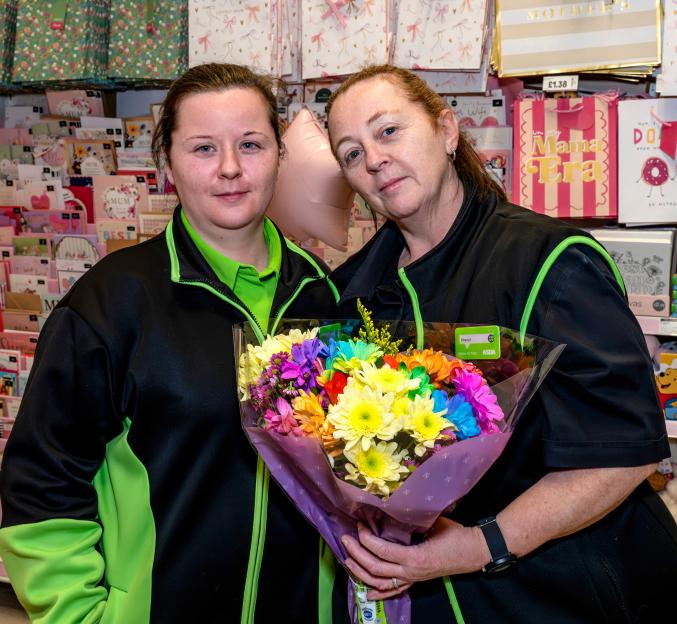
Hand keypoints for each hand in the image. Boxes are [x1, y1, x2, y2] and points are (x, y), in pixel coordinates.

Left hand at [341, 517, 488, 600]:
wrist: (475, 551)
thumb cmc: (456, 534)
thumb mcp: (434, 521)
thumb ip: (412, 518)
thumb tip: (392, 506)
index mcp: (415, 556)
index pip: (382, 551)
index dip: (367, 538)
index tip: (359, 524)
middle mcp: (411, 571)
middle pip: (375, 568)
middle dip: (356, 554)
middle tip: (344, 539)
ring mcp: (413, 578)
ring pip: (380, 582)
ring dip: (361, 573)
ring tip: (347, 560)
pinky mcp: (416, 581)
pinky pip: (394, 590)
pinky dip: (378, 593)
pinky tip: (366, 593)